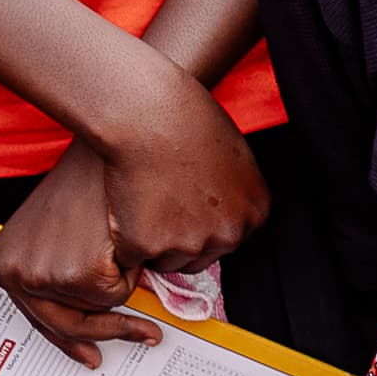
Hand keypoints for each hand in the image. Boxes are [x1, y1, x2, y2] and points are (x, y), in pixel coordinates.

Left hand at [0, 142, 163, 366]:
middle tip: (143, 336)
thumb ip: (72, 264)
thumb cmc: (97, 171)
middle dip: (107, 331)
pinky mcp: (80, 276)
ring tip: (126, 246)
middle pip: (63, 325)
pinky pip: (119, 294)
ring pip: (98, 307)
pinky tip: (128, 240)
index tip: (90, 355)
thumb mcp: (68, 224)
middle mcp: (16, 274)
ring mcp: (45, 277)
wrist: (113, 143)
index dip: (68, 339)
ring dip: (123, 283)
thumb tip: (98, 308)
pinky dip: (133, 272)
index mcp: (5, 261)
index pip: (38, 316)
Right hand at [85, 52, 267, 273]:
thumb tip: (222, 212)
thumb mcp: (234, 157)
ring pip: (165, 261)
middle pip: (198, 258)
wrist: (149, 113)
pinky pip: (131, 256)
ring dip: (150, 241)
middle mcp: (229, 234)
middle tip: (157, 203)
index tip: (181, 205)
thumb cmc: (188, 122)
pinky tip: (121, 205)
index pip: (226, 241)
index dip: (198, 225)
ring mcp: (190, 243)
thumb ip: (233, 192)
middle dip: (176, 239)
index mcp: (255, 212)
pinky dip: (122, 238)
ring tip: (141, 199)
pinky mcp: (149, 246)